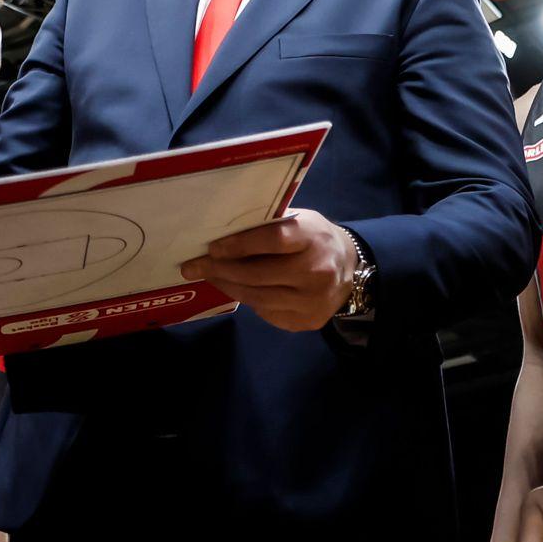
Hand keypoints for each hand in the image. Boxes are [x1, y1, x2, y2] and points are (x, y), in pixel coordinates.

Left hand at [181, 208, 362, 330]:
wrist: (348, 270)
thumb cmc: (313, 238)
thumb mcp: (300, 220)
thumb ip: (269, 224)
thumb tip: (221, 225)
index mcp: (313, 237)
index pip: (272, 239)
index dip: (240, 244)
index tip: (212, 247)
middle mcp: (316, 271)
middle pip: (258, 274)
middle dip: (221, 269)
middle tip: (194, 266)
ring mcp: (312, 300)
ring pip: (257, 297)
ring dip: (228, 286)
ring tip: (208, 277)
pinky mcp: (306, 321)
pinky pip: (266, 312)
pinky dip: (247, 300)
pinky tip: (234, 288)